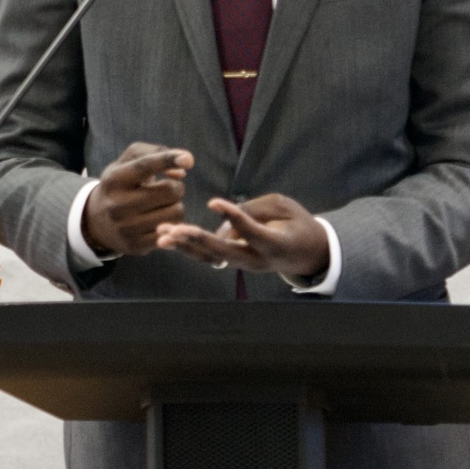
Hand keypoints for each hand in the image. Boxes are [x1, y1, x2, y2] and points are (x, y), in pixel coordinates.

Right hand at [83, 143, 194, 255]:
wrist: (95, 222)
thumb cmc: (120, 185)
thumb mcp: (126, 163)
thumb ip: (153, 154)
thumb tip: (181, 172)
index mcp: (114, 180)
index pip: (145, 166)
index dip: (168, 160)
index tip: (189, 159)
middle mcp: (117, 204)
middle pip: (170, 191)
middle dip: (176, 187)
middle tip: (166, 189)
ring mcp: (126, 227)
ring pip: (176, 212)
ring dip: (176, 206)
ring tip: (162, 205)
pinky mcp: (137, 245)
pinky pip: (172, 232)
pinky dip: (172, 224)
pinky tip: (161, 220)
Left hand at [155, 194, 328, 279]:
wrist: (307, 254)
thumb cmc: (297, 224)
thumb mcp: (285, 207)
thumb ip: (255, 208)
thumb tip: (224, 214)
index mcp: (276, 245)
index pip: (251, 232)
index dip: (233, 218)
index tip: (212, 202)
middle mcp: (257, 260)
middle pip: (223, 252)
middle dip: (196, 240)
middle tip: (172, 230)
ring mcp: (244, 265)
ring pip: (211, 257)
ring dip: (185, 246)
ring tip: (161, 234)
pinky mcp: (234, 263)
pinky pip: (209, 257)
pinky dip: (189, 248)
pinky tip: (168, 238)